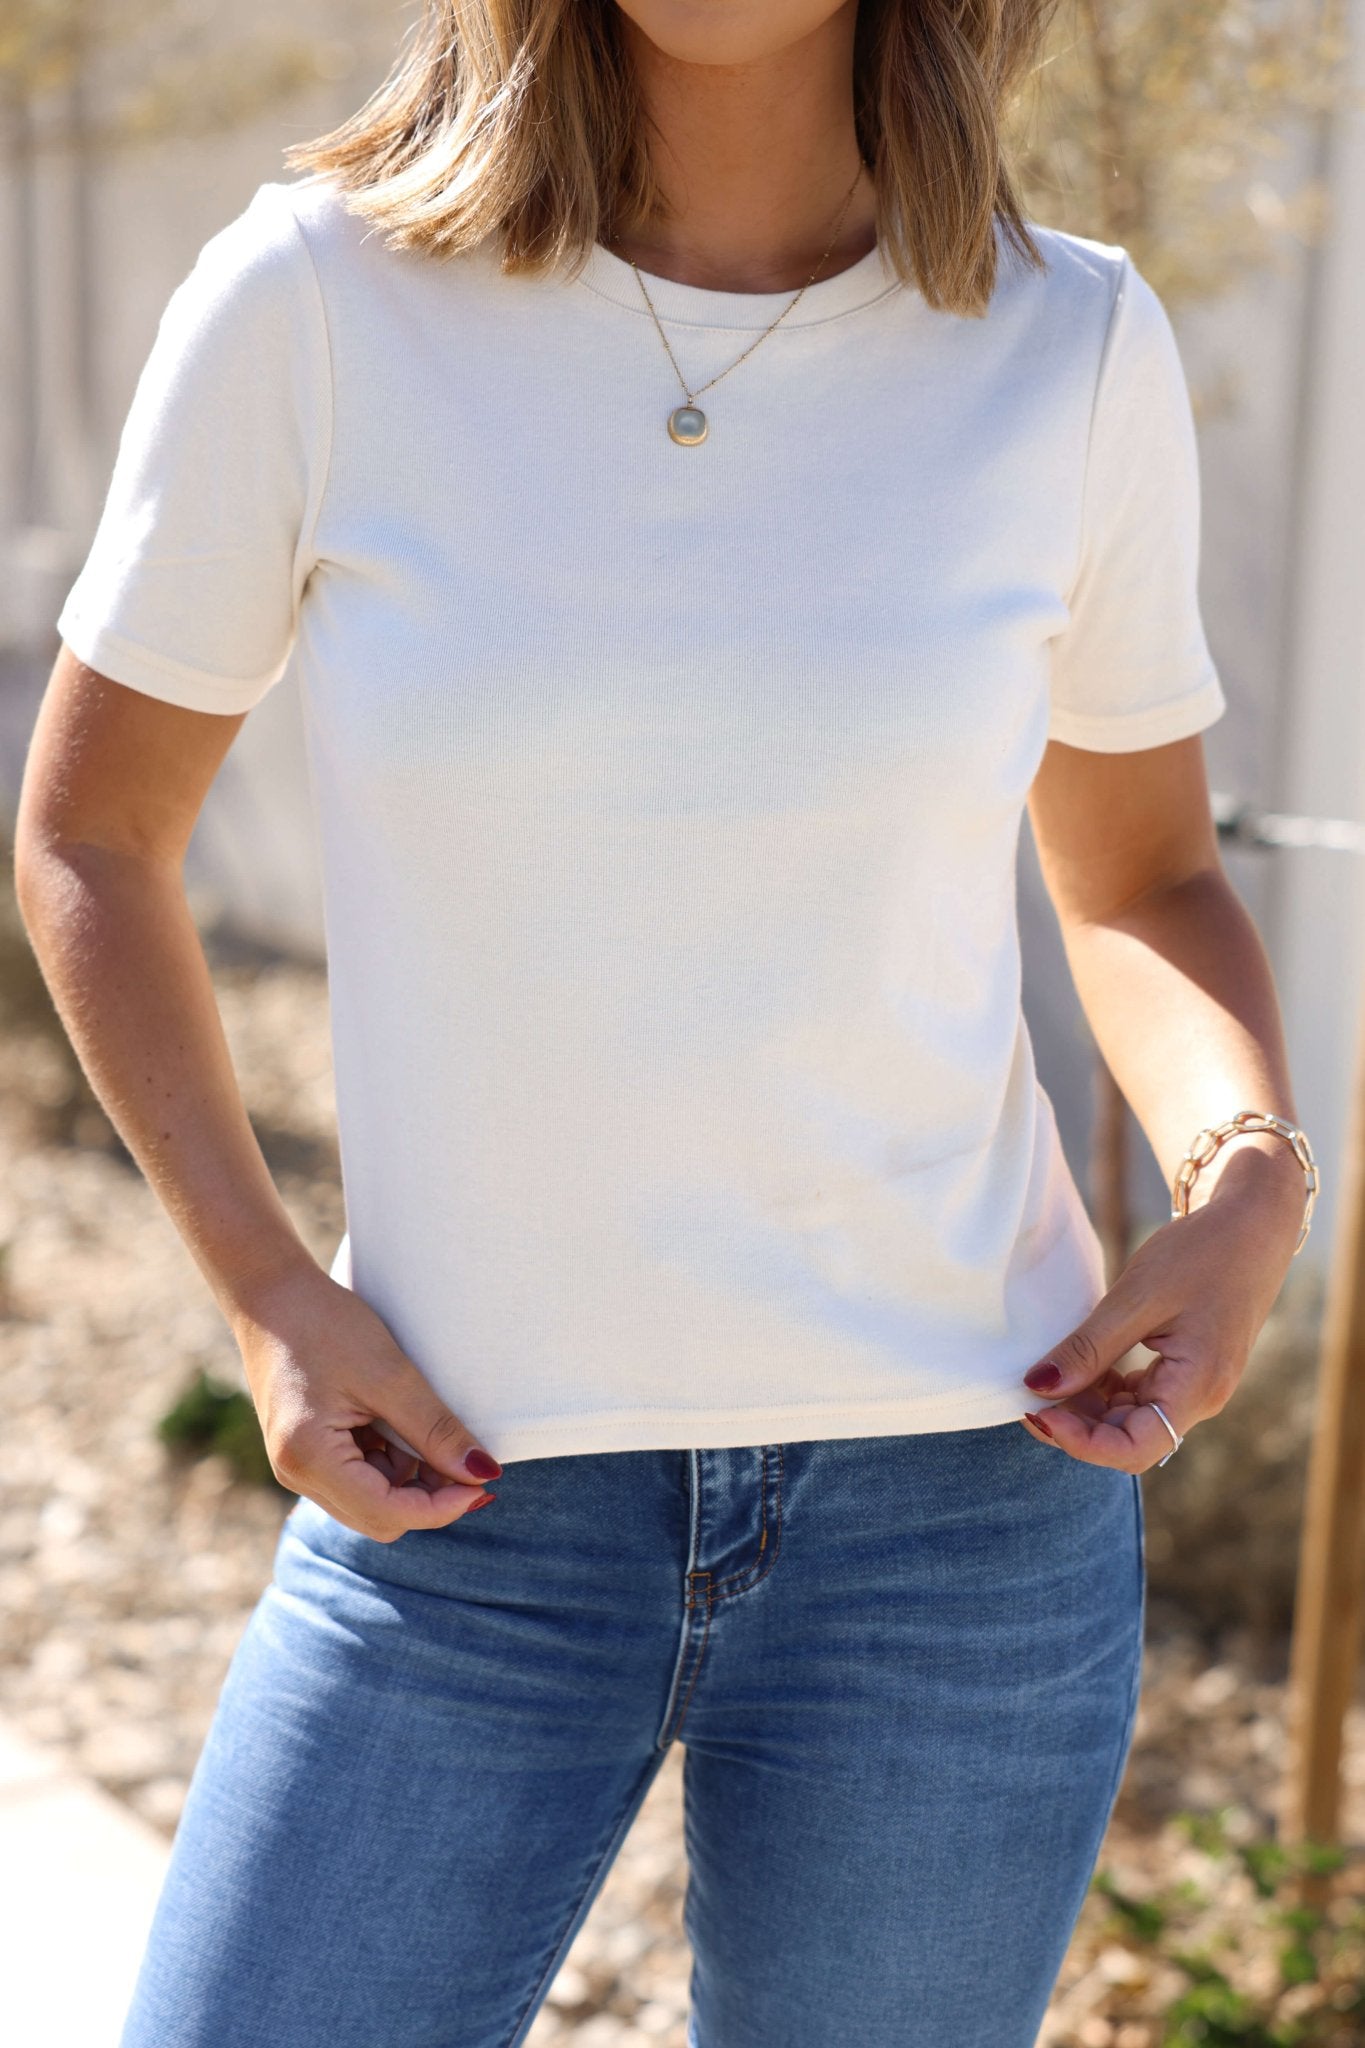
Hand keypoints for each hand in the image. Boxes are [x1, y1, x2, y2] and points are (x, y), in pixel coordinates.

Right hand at [228, 1264, 501, 1539]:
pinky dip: (387, 1465)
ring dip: (408, 1480)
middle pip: (379, 1518)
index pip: (388, 1512)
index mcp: (311, 1457)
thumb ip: (436, 1429)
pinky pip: (355, 1481)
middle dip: (427, 1497)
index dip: (442, 1506)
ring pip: (369, 1504)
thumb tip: (484, 1473)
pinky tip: (397, 1425)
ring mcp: (296, 1467)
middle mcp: (297, 1474)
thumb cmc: (326, 1324)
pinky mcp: (303, 1454)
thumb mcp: (390, 1374)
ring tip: (424, 1430)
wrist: (271, 1293)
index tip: (484, 1482)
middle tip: (465, 1460)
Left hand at [1017, 1161, 1303, 1471]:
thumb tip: (1038, 1387)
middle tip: (1027, 1394)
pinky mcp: (1186, 1372)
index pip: (1134, 1448)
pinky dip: (1104, 1389)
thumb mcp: (1136, 1298)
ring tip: (1046, 1377)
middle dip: (1076, 1425)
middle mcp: (1201, 1398)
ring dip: (1087, 1407)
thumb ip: (1088, 1348)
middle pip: (1129, 1439)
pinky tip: (1078, 1365)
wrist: (1251, 1225)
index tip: (1035, 1411)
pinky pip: (1139, 1397)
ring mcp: (1195, 1387)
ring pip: (1131, 1420)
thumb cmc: (1202, 1253)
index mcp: (1198, 1386)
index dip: (1080, 1441)